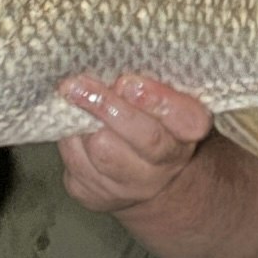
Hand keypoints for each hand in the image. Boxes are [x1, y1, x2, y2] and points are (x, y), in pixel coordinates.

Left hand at [56, 73, 213, 213]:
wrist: (138, 174)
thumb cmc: (145, 119)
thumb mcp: (157, 97)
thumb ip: (144, 82)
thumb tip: (111, 61)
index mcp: (188, 132)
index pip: (186, 119)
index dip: (159, 101)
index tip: (129, 82)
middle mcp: (166, 164)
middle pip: (144, 138)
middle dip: (109, 107)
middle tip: (78, 84)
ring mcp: (132, 186)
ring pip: (104, 152)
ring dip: (83, 121)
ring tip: (72, 94)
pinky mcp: (96, 195)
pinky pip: (76, 164)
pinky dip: (69, 138)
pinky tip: (69, 123)